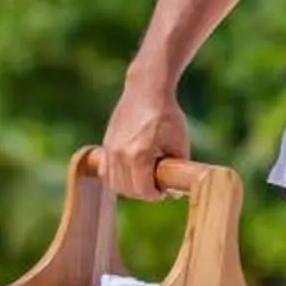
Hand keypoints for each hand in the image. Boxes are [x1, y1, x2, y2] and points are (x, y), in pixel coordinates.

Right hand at [99, 70, 189, 201]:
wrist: (146, 90)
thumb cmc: (167, 115)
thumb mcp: (180, 142)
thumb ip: (178, 168)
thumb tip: (174, 190)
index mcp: (139, 154)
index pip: (143, 190)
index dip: (156, 195)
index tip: (165, 191)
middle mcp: (120, 154)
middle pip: (128, 190)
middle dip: (144, 193)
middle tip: (158, 186)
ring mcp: (109, 150)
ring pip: (114, 184)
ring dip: (130, 188)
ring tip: (146, 179)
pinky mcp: (105, 145)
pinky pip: (106, 172)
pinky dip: (117, 178)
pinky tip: (131, 173)